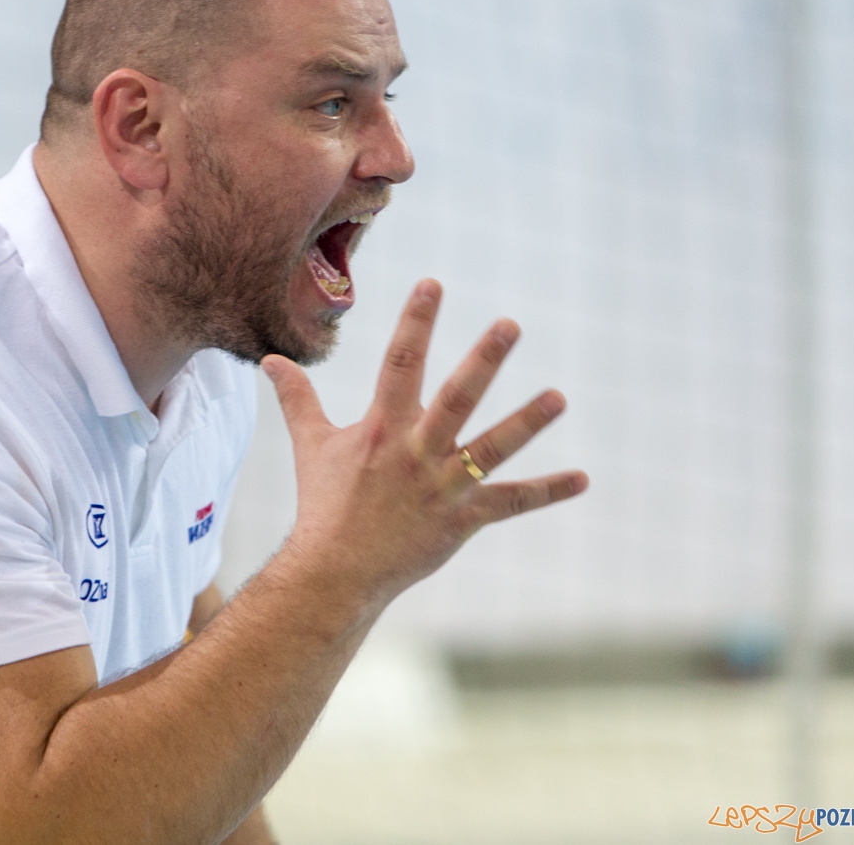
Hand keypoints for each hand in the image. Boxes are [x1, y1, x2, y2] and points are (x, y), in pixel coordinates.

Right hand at [264, 279, 586, 606]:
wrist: (336, 570)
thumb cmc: (324, 504)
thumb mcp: (312, 445)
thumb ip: (297, 399)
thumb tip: (271, 361)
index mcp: (382, 428)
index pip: (400, 363)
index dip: (417, 322)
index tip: (433, 284)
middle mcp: (416, 452)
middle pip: (456, 398)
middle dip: (483, 361)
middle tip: (510, 326)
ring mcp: (443, 487)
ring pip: (492, 448)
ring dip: (526, 422)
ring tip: (558, 396)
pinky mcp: (463, 519)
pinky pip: (512, 502)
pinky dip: (548, 491)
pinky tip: (583, 478)